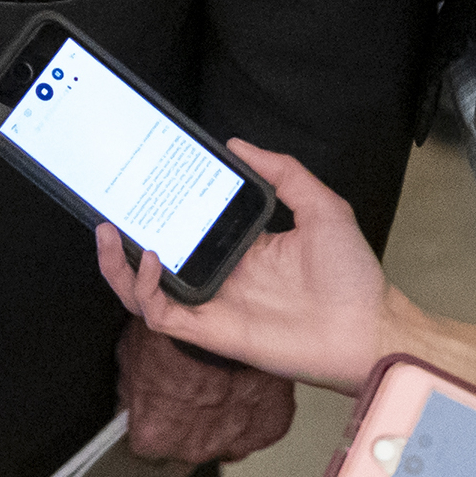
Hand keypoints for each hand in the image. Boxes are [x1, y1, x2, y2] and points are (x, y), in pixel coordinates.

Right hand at [96, 143, 475, 394]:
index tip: (142, 183)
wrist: (369, 329)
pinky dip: (145, 289)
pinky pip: (161, 315)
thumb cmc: (353, 278)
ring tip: (107, 233)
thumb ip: (282, 172)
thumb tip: (239, 144)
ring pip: (145, 291)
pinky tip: (149, 261)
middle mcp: (220, 278)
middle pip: (153, 262)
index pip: (184, 230)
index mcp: (239, 251)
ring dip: (118, 265)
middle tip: (106, 209)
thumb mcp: (321, 207)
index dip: (158, 211)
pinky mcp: (212, 332)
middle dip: (121, 239)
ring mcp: (212, 306)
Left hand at [116, 318, 296, 464]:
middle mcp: (193, 450)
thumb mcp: (130, 354)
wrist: (220, 318)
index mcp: (154, 438)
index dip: (154, 418)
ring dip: (223, 420)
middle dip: (189, 424)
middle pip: (188, 446)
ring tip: (222, 386)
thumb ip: (130, 390)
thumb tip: (130, 398)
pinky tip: (244, 386)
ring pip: (225, 439)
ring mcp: (235, 443)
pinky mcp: (269, 429)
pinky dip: (253, 411)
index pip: (147, 440)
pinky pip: (257, 427)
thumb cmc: (175, 335)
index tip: (161, 402)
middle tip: (195, 389)